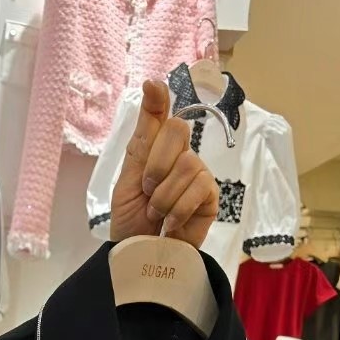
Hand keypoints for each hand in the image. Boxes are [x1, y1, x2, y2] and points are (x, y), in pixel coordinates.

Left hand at [110, 80, 218, 248]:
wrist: (140, 258)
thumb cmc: (131, 222)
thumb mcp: (129, 179)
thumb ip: (144, 136)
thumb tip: (153, 81)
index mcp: (155, 150)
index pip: (161, 115)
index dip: (158, 99)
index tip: (152, 86)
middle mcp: (179, 156)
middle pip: (178, 130)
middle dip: (156, 166)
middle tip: (147, 192)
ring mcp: (197, 175)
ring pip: (187, 164)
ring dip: (164, 196)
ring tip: (157, 215)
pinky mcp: (210, 196)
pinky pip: (199, 187)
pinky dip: (178, 209)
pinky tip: (171, 223)